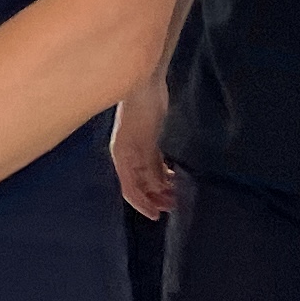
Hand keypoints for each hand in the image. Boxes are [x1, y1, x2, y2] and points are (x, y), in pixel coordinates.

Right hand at [110, 75, 175, 220]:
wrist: (145, 84)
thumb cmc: (141, 110)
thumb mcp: (145, 140)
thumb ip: (150, 164)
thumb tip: (157, 187)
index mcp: (121, 157)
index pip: (130, 189)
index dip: (142, 204)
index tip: (156, 216)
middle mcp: (127, 156)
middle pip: (140, 184)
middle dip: (155, 197)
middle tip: (174, 206)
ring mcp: (137, 148)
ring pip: (148, 174)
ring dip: (161, 186)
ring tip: (177, 194)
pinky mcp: (148, 139)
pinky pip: (154, 162)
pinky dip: (163, 172)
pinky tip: (174, 176)